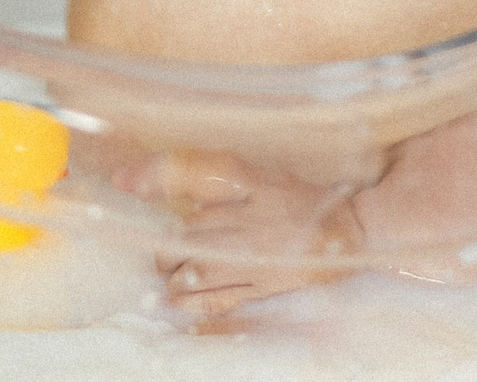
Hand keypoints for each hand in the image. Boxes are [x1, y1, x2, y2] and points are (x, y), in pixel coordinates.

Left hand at [120, 150, 364, 321]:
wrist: (353, 228)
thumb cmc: (301, 197)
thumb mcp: (261, 174)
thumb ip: (218, 179)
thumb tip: (163, 185)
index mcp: (250, 181)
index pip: (192, 172)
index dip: (153, 175)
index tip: (123, 181)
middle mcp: (250, 216)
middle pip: (185, 233)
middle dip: (164, 246)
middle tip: (161, 250)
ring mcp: (257, 255)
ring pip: (196, 269)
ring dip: (175, 276)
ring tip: (171, 276)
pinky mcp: (265, 284)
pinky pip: (220, 299)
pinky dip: (194, 303)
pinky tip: (180, 302)